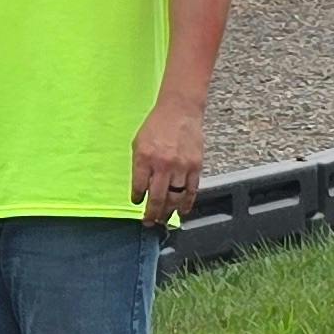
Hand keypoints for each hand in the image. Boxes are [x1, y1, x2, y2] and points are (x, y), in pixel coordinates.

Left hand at [131, 99, 205, 226]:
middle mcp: (162, 165)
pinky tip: (182, 211)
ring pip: (174, 198)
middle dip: (152, 214)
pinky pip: (191, 191)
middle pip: (157, 198)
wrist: (180, 111)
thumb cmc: (157, 125)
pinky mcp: (195, 166)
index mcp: (144, 158)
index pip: (139, 187)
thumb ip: (139, 165)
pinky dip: (186, 203)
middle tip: (150, 222)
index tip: (137, 204)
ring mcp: (180, 167)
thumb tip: (140, 187)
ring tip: (164, 220)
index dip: (137, 199)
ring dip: (169, 212)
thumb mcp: (139, 142)